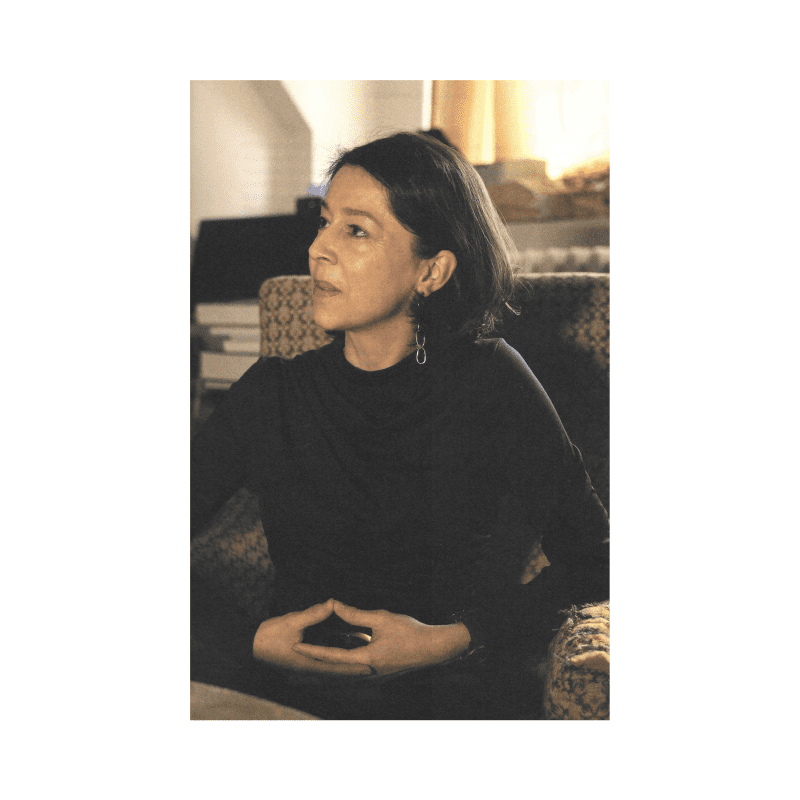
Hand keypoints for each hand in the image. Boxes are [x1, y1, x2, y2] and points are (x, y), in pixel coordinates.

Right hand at [252, 598, 372, 676]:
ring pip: (334, 662)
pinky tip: (348, 642)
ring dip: (349, 658)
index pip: (338, 668)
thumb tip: (333, 603)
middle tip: (377, 663)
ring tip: (367, 652)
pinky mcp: (305, 656)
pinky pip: (326, 655)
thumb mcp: (292, 621)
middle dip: (357, 666)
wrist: (249, 644)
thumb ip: (314, 614)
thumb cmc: (269, 636)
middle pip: (339, 668)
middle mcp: (311, 667)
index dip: (355, 668)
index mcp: (310, 664)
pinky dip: (337, 650)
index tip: (372, 668)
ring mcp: (308, 663)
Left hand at [291, 600, 470, 677]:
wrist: (434, 649)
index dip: (312, 651)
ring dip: (323, 679)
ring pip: (341, 680)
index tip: (295, 648)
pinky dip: (339, 676)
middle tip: (290, 676)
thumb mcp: (381, 618)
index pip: (332, 656)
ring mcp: (372, 677)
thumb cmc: (410, 632)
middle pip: (333, 676)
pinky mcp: (377, 674)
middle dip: (311, 675)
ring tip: (304, 680)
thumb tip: (334, 605)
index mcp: (366, 660)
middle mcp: (366, 673)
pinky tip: (333, 672)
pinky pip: (353, 677)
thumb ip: (355, 614)